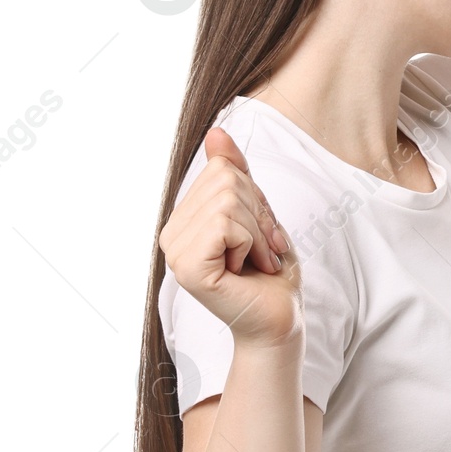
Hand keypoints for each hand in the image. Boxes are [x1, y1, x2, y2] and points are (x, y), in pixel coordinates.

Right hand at [157, 127, 300, 346]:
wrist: (279, 319)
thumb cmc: (270, 272)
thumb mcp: (258, 213)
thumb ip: (235, 174)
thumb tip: (215, 132)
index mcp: (184, 218)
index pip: (223, 169)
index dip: (256, 198)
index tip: (261, 234)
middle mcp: (171, 233)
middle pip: (226, 181)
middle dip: (260, 214)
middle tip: (262, 250)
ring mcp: (175, 250)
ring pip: (228, 201)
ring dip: (258, 233)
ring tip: (256, 262)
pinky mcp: (187, 266)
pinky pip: (226, 225)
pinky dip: (251, 244)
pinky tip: (245, 270)